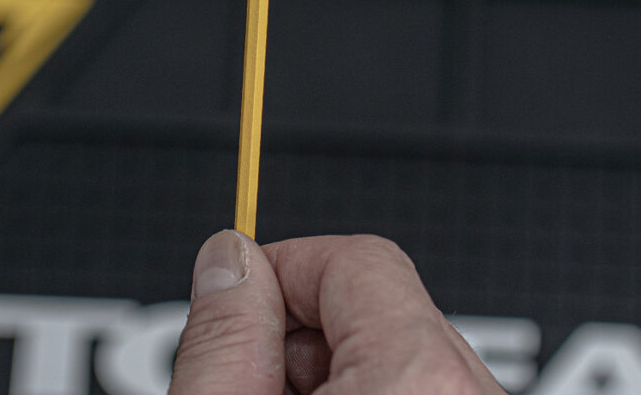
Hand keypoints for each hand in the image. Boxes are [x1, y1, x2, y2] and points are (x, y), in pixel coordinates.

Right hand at [170, 231, 502, 394]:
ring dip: (337, 380)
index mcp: (416, 382)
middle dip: (302, 337)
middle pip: (383, 312)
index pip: (355, 258)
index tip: (234, 303)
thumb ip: (224, 338)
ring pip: (404, 366)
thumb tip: (227, 261)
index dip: (280, 269)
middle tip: (247, 386)